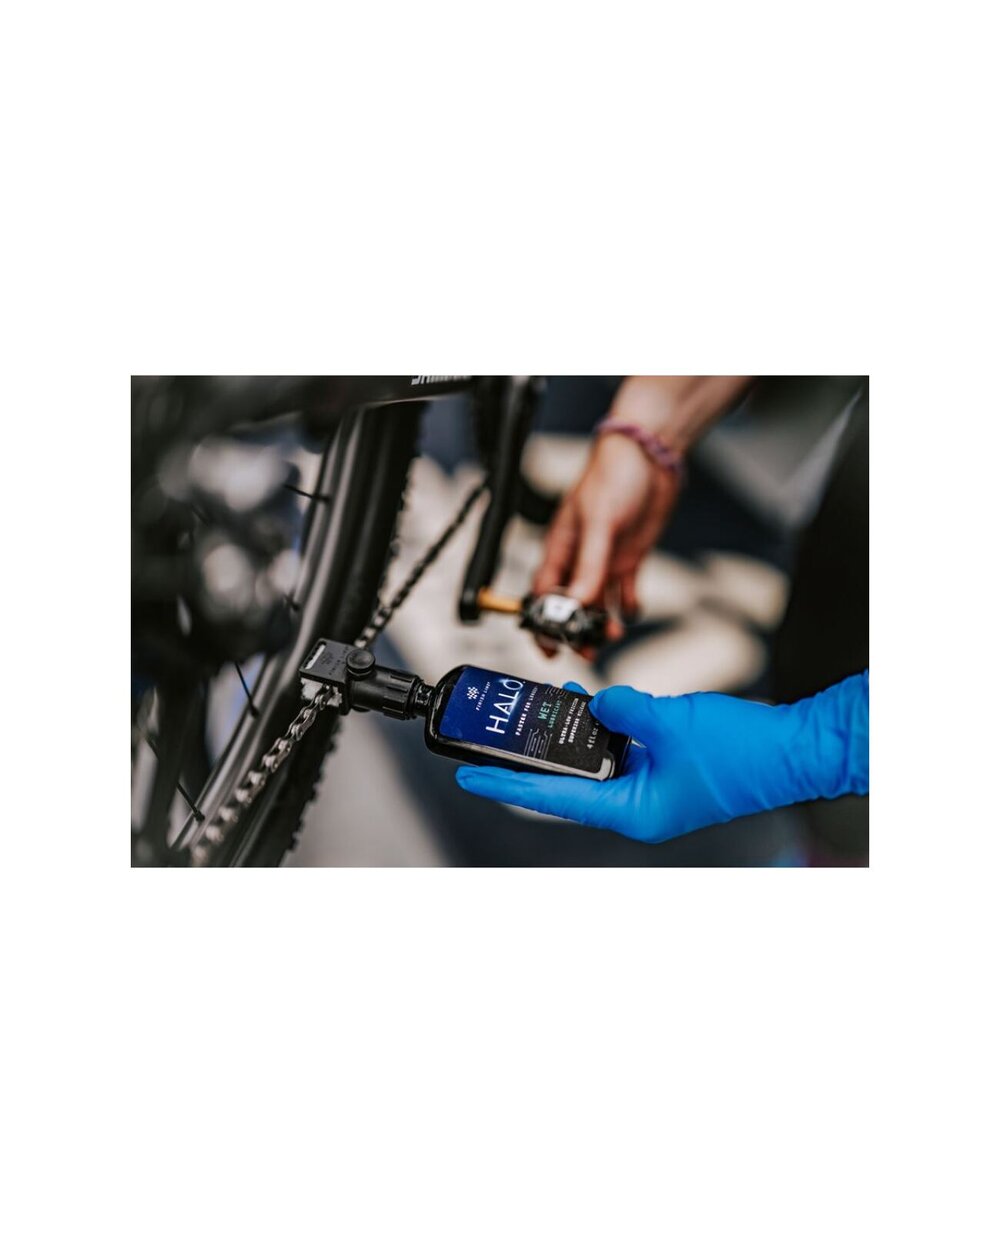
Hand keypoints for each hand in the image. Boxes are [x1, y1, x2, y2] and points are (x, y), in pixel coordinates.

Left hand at [455, 673, 868, 842]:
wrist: (795, 749)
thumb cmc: (743, 752)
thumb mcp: (667, 721)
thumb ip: (620, 709)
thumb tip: (596, 703)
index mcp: (633, 811)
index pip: (552, 799)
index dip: (505, 784)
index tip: (468, 776)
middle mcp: (638, 806)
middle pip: (569, 781)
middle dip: (536, 752)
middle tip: (499, 732)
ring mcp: (653, 789)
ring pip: (595, 760)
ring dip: (572, 734)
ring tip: (544, 705)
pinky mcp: (666, 770)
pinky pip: (621, 749)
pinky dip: (605, 726)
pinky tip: (590, 700)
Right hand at [532, 434, 679, 647]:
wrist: (650, 456)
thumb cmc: (612, 477)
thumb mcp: (598, 524)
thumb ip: (588, 565)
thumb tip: (577, 604)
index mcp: (560, 548)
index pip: (543, 593)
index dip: (543, 622)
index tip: (549, 646)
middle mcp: (579, 559)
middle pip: (569, 605)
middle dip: (575, 631)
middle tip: (587, 652)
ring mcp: (604, 560)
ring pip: (597, 603)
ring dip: (602, 623)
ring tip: (612, 636)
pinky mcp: (629, 558)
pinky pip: (626, 591)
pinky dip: (628, 605)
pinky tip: (632, 612)